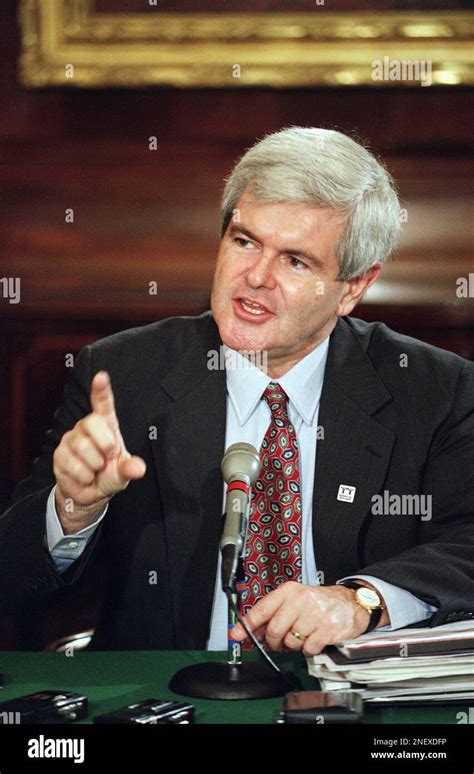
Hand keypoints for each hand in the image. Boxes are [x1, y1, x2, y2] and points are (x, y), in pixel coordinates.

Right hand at [53, 371, 145, 532]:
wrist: (90, 494)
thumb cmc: (109, 475)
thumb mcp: (123, 472)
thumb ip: (130, 468)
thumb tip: (138, 468)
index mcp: (106, 426)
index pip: (103, 404)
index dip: (101, 390)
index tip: (101, 377)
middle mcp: (87, 428)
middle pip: (92, 422)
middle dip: (104, 444)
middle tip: (107, 458)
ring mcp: (71, 439)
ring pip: (82, 447)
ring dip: (94, 466)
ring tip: (95, 470)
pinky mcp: (59, 454)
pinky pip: (72, 464)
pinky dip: (84, 476)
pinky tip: (85, 476)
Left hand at [230, 581, 387, 655]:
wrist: (351, 603)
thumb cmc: (321, 603)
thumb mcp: (295, 601)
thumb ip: (274, 615)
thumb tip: (252, 632)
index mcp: (289, 591)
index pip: (262, 609)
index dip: (246, 625)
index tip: (236, 635)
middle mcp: (300, 600)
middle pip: (274, 630)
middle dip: (274, 642)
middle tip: (279, 643)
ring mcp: (314, 614)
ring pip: (290, 641)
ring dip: (293, 645)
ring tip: (302, 636)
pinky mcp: (327, 629)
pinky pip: (307, 649)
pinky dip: (308, 650)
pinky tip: (314, 640)